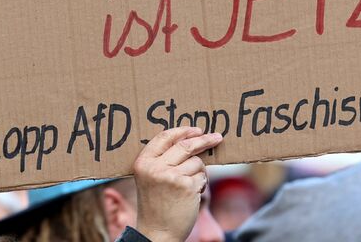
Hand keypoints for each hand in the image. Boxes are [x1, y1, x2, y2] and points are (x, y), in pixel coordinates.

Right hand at [133, 127, 222, 241]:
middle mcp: (155, 167)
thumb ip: (163, 159)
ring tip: (188, 187)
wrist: (158, 232)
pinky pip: (203, 176)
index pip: (164, 137)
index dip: (183, 131)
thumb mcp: (152, 178)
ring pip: (197, 162)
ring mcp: (171, 176)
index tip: (197, 130)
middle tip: (218, 137)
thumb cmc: (157, 204)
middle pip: (186, 145)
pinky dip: (201, 183)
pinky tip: (191, 195)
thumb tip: (191, 139)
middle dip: (204, 140)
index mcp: (143, 162)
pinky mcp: (186, 186)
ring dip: (199, 172)